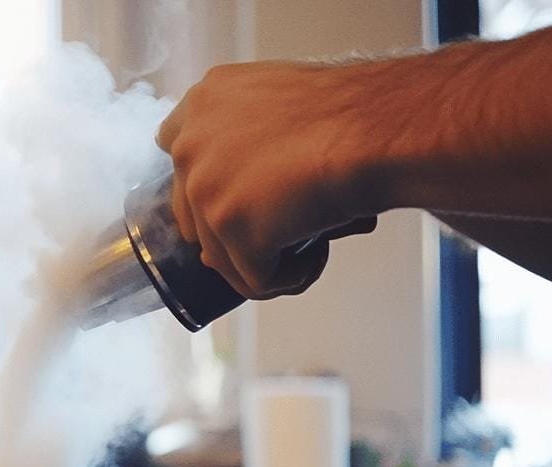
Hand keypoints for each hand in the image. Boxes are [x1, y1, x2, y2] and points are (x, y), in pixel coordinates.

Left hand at [157, 60, 383, 299]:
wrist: (374, 130)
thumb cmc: (349, 114)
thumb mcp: (278, 100)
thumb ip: (241, 136)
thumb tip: (236, 198)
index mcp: (201, 104)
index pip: (177, 157)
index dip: (210, 186)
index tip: (242, 196)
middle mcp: (190, 144)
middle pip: (192, 216)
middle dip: (235, 231)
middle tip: (285, 224)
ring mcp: (205, 189)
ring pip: (221, 255)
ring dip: (264, 258)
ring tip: (310, 243)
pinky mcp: (230, 228)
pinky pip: (253, 280)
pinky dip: (289, 278)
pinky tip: (317, 255)